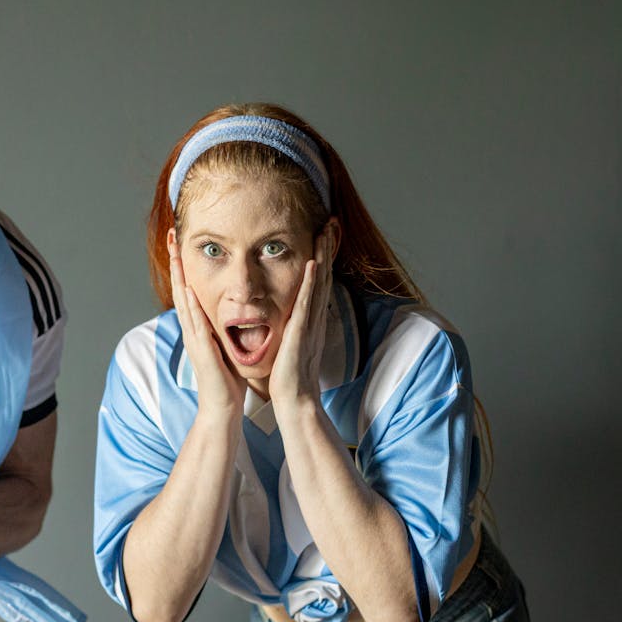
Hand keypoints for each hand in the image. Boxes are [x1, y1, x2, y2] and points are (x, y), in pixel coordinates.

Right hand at [168, 231, 246, 416]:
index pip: (188, 290)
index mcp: (198, 327)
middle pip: (180, 288)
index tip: (182, 243)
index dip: (184, 266)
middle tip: (171, 236)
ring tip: (176, 253)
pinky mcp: (202, 350)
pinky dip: (191, 306)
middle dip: (175, 262)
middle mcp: (192, 330)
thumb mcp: (224, 346)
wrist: (221, 408)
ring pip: (183, 301)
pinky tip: (189, 289)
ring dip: (179, 276)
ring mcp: (194, 339)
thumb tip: (227, 312)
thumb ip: (221, 328)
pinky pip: (196, 323)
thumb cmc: (226, 379)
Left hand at [269, 221, 336, 405]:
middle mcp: (315, 318)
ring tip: (325, 232)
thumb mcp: (293, 342)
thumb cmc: (290, 375)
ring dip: (323, 256)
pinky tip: (313, 265)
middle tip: (330, 222)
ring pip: (319, 284)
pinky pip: (307, 304)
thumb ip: (294, 326)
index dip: (323, 257)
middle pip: (324, 275)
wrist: (295, 399)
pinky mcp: (302, 333)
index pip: (318, 282)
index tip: (323, 234)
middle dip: (327, 248)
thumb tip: (292, 314)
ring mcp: (310, 324)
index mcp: (311, 319)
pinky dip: (311, 283)